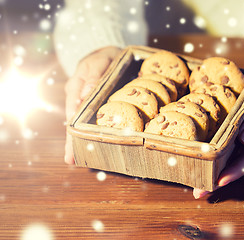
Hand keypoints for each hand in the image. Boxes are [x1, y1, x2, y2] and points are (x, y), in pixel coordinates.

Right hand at [64, 46, 121, 163]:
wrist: (106, 54)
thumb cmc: (105, 56)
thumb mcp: (101, 60)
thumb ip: (94, 76)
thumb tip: (83, 96)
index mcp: (77, 85)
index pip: (73, 107)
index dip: (74, 124)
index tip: (73, 139)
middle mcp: (75, 96)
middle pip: (71, 120)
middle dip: (71, 140)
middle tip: (70, 159)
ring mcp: (80, 102)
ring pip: (76, 123)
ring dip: (74, 141)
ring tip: (72, 160)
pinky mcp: (88, 106)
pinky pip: (84, 121)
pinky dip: (83, 134)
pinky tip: (84, 148)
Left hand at [193, 81, 243, 198]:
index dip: (234, 171)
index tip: (219, 181)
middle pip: (237, 167)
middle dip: (218, 181)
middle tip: (199, 193)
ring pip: (232, 163)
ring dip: (215, 174)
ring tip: (197, 186)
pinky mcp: (243, 141)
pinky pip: (230, 154)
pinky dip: (217, 162)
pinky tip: (203, 167)